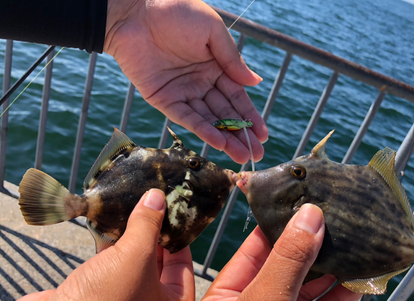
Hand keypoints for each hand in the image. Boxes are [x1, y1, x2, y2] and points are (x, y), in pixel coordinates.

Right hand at [0, 189, 194, 300]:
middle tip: (149, 203)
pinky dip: (107, 252)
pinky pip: (109, 272)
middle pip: (158, 266)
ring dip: (127, 240)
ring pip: (131, 268)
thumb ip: (147, 225)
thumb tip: (158, 197)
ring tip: (128, 207)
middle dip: (151, 234)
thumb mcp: (134, 258)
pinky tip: (104, 226)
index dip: (177, 235)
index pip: (183, 267)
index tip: (171, 209)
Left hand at [104, 0, 267, 163]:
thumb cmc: (176, 11)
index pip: (236, 97)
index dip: (250, 117)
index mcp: (215, 67)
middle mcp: (201, 83)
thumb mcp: (212, 31)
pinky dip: (202, 130)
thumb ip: (232, 59)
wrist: (135, 10)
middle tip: (257, 154)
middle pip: (225, 114)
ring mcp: (182, 93)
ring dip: (225, 138)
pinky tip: (219, 142)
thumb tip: (255, 83)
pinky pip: (186, 117)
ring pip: (208, 120)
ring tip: (242, 156)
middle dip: (241, 135)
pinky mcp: (163, 99)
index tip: (263, 135)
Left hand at [192, 204, 361, 300]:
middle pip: (280, 268)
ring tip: (348, 239)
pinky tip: (357, 274)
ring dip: (328, 267)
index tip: (298, 203)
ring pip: (305, 288)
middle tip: (330, 216)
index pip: (249, 254)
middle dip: (306, 245)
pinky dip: (341, 293)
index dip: (274, 227)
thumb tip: (309, 215)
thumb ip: (288, 259)